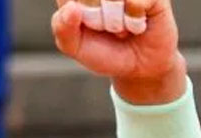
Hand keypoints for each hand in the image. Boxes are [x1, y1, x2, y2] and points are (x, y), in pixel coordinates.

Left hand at [51, 0, 186, 103]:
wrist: (138, 69)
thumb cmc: (104, 52)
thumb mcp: (75, 47)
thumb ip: (62, 28)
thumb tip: (71, 7)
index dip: (74, 12)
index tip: (83, 25)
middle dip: (93, 18)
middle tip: (103, 28)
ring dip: (113, 21)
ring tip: (119, 29)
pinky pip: (134, 1)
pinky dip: (132, 20)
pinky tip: (136, 26)